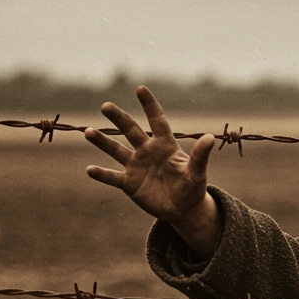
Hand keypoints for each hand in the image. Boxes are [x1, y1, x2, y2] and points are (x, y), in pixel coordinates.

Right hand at [85, 86, 216, 227]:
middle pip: (131, 131)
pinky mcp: (129, 184)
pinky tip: (89, 170)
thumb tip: (210, 137)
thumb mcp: (197, 173)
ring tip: (88, 132)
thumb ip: (200, 156)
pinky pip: (113, 177)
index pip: (157, 121)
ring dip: (103, 142)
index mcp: (165, 146)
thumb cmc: (192, 187)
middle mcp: (148, 152)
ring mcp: (137, 167)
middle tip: (106, 106)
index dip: (150, 105)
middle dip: (119, 118)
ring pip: (117, 151)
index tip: (140, 89)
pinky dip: (102, 174)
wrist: (183, 209)